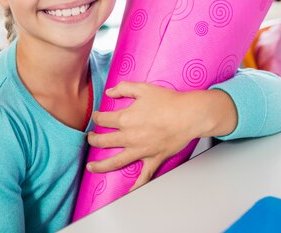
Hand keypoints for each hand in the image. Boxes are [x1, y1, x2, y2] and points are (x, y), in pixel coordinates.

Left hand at [86, 81, 236, 190]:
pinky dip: (136, 186)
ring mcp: (141, 150)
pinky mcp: (153, 159)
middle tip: (91, 139)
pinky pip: (143, 176)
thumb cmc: (168, 101)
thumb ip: (123, 88)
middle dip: (93, 140)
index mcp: (125, 118)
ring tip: (91, 167)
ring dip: (100, 166)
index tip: (97, 117)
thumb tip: (110, 92)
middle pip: (103, 141)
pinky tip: (128, 192)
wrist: (189, 115)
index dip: (97, 117)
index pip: (103, 120)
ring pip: (115, 162)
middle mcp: (129, 137)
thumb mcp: (143, 88)